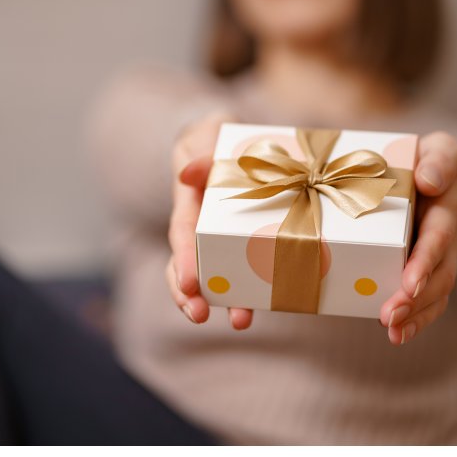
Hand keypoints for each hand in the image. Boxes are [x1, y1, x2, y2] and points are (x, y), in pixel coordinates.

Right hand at [166, 110, 253, 329]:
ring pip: (218, 275)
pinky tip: (274, 304)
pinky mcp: (249, 241)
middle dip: (190, 295)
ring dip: (227, 301)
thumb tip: (188, 175)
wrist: (234, 139)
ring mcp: (224, 238)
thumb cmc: (215, 137)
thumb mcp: (206, 134)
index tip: (189, 283)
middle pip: (188, 267)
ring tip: (240, 323)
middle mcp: (202, 227)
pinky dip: (258, 288)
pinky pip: (250, 268)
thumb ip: (201, 151)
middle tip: (198, 317)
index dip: (183, 260)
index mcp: (190, 202)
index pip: (181, 234)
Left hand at [380, 131, 456, 344]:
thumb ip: (439, 160)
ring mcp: (443, 256)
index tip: (408, 280)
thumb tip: (429, 180)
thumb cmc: (437, 163)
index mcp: (448, 204)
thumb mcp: (443, 149)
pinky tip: (398, 334)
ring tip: (391, 327)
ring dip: (416, 312)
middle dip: (416, 295)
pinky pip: (431, 298)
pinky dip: (417, 318)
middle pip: (439, 272)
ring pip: (437, 290)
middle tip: (391, 313)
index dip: (425, 258)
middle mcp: (450, 235)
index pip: (439, 234)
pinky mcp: (431, 269)